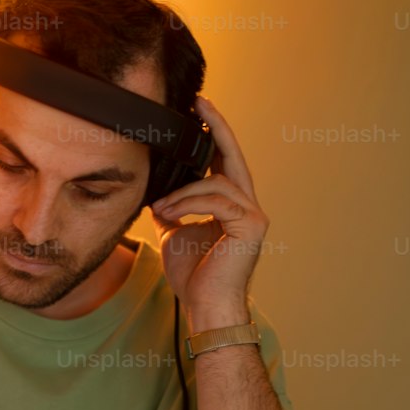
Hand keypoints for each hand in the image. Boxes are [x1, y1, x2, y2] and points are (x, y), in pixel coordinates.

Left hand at [148, 95, 268, 318]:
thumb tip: (156, 191)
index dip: (212, 135)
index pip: (223, 162)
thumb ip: (172, 208)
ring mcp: (253, 216)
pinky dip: (189, 204)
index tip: (197, 109)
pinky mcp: (251, 226)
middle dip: (216, 127)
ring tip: (161, 207)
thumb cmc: (193, 276)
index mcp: (231, 206)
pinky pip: (216, 200)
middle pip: (232, 157)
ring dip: (183, 193)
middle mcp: (247, 207)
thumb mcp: (174, 233)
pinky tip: (170, 214)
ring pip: (216, 183)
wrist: (205, 306)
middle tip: (199, 102)